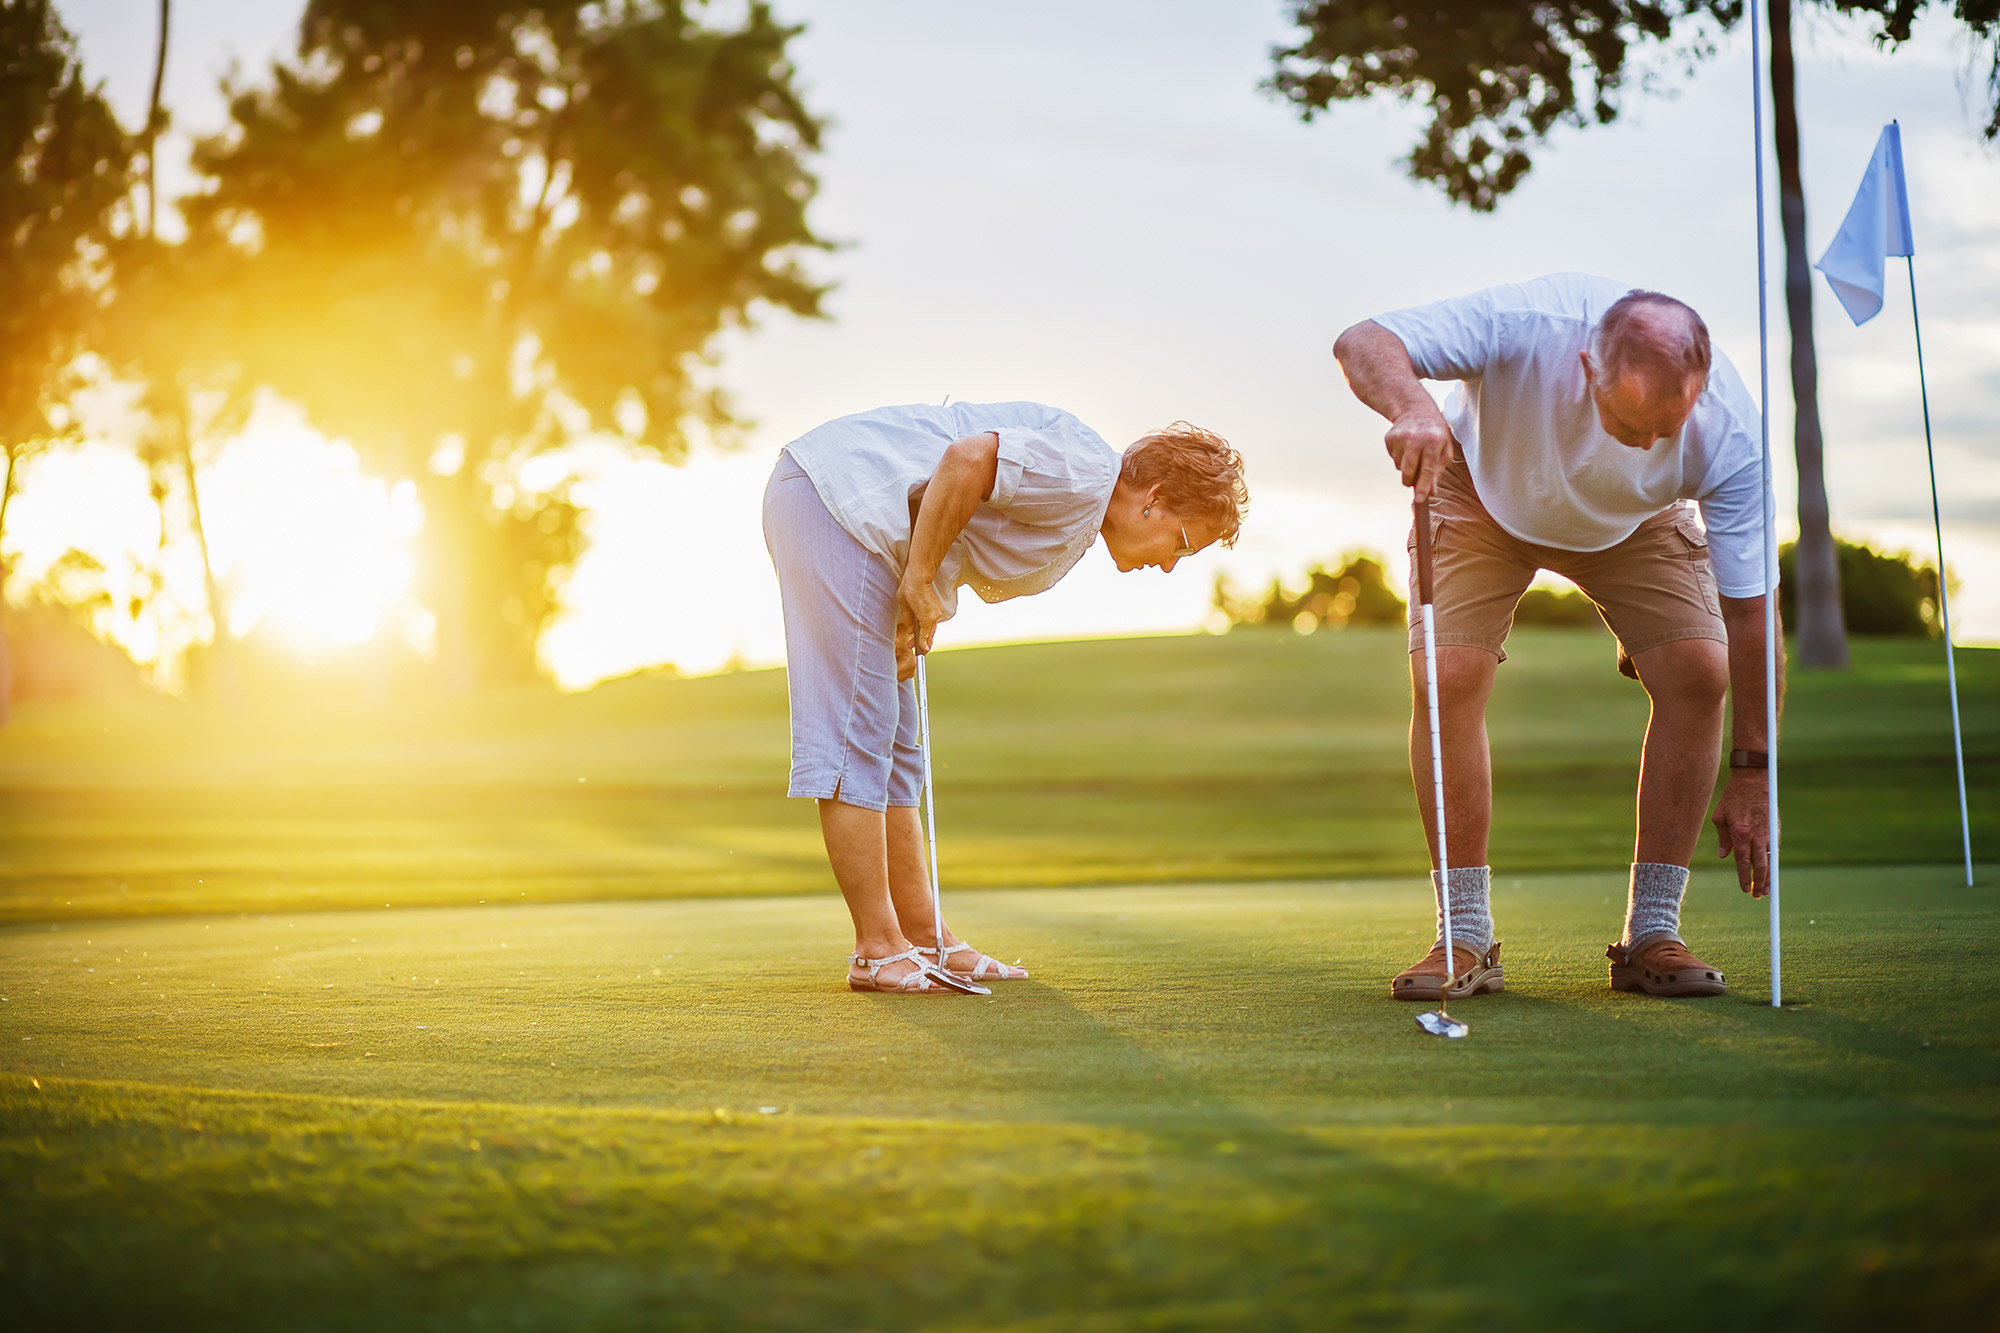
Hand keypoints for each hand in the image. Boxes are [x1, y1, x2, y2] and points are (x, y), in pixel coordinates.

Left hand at [896, 575, 944, 667]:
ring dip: (926, 635)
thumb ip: (910, 621)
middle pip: (930, 635)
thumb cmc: (909, 590)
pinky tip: (923, 629)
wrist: (919, 576)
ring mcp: (936, 612)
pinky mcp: (937, 607)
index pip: (925, 638)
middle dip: (923, 643)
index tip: (920, 653)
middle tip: (915, 648)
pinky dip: (928, 627)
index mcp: (926, 618)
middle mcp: (934, 616)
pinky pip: (933, 621)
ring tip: (919, 641)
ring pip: (932, 628)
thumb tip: (912, 632)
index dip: (922, 647)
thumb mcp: (905, 607)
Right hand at [1385, 406, 1455, 501]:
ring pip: (1399, 467)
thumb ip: (1438, 470)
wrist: (1415, 408)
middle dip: (1410, 480)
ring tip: (1414, 453)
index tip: (1419, 499)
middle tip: (1414, 479)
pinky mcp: (1389, 438)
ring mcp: (1400, 437)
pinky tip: (1405, 446)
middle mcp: (1416, 438)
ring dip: (1406, 466)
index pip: (1427, 468)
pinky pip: (1393, 458)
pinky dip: (1399, 457)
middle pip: (1408, 471)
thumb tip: (1431, 491)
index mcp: (1434, 440)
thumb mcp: (1443, 448)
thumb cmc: (1434, 431)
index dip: (1423, 485)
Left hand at [1712, 770, 1773, 896]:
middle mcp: (1756, 836)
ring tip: (1766, 890)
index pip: (1743, 863)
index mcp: (1740, 834)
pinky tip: (1770, 871)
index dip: (1744, 878)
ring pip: (1770, 861)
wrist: (1753, 781)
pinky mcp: (1775, 829)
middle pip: (1760, 866)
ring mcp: (1768, 833)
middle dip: (1759, 883)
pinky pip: (1774, 850)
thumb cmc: (1732, 798)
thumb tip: (1724, 856)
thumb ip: (1723, 838)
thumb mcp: (1720, 817)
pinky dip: (1772, 862)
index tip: (1744, 890)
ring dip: (1769, 877)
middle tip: (1757, 896)